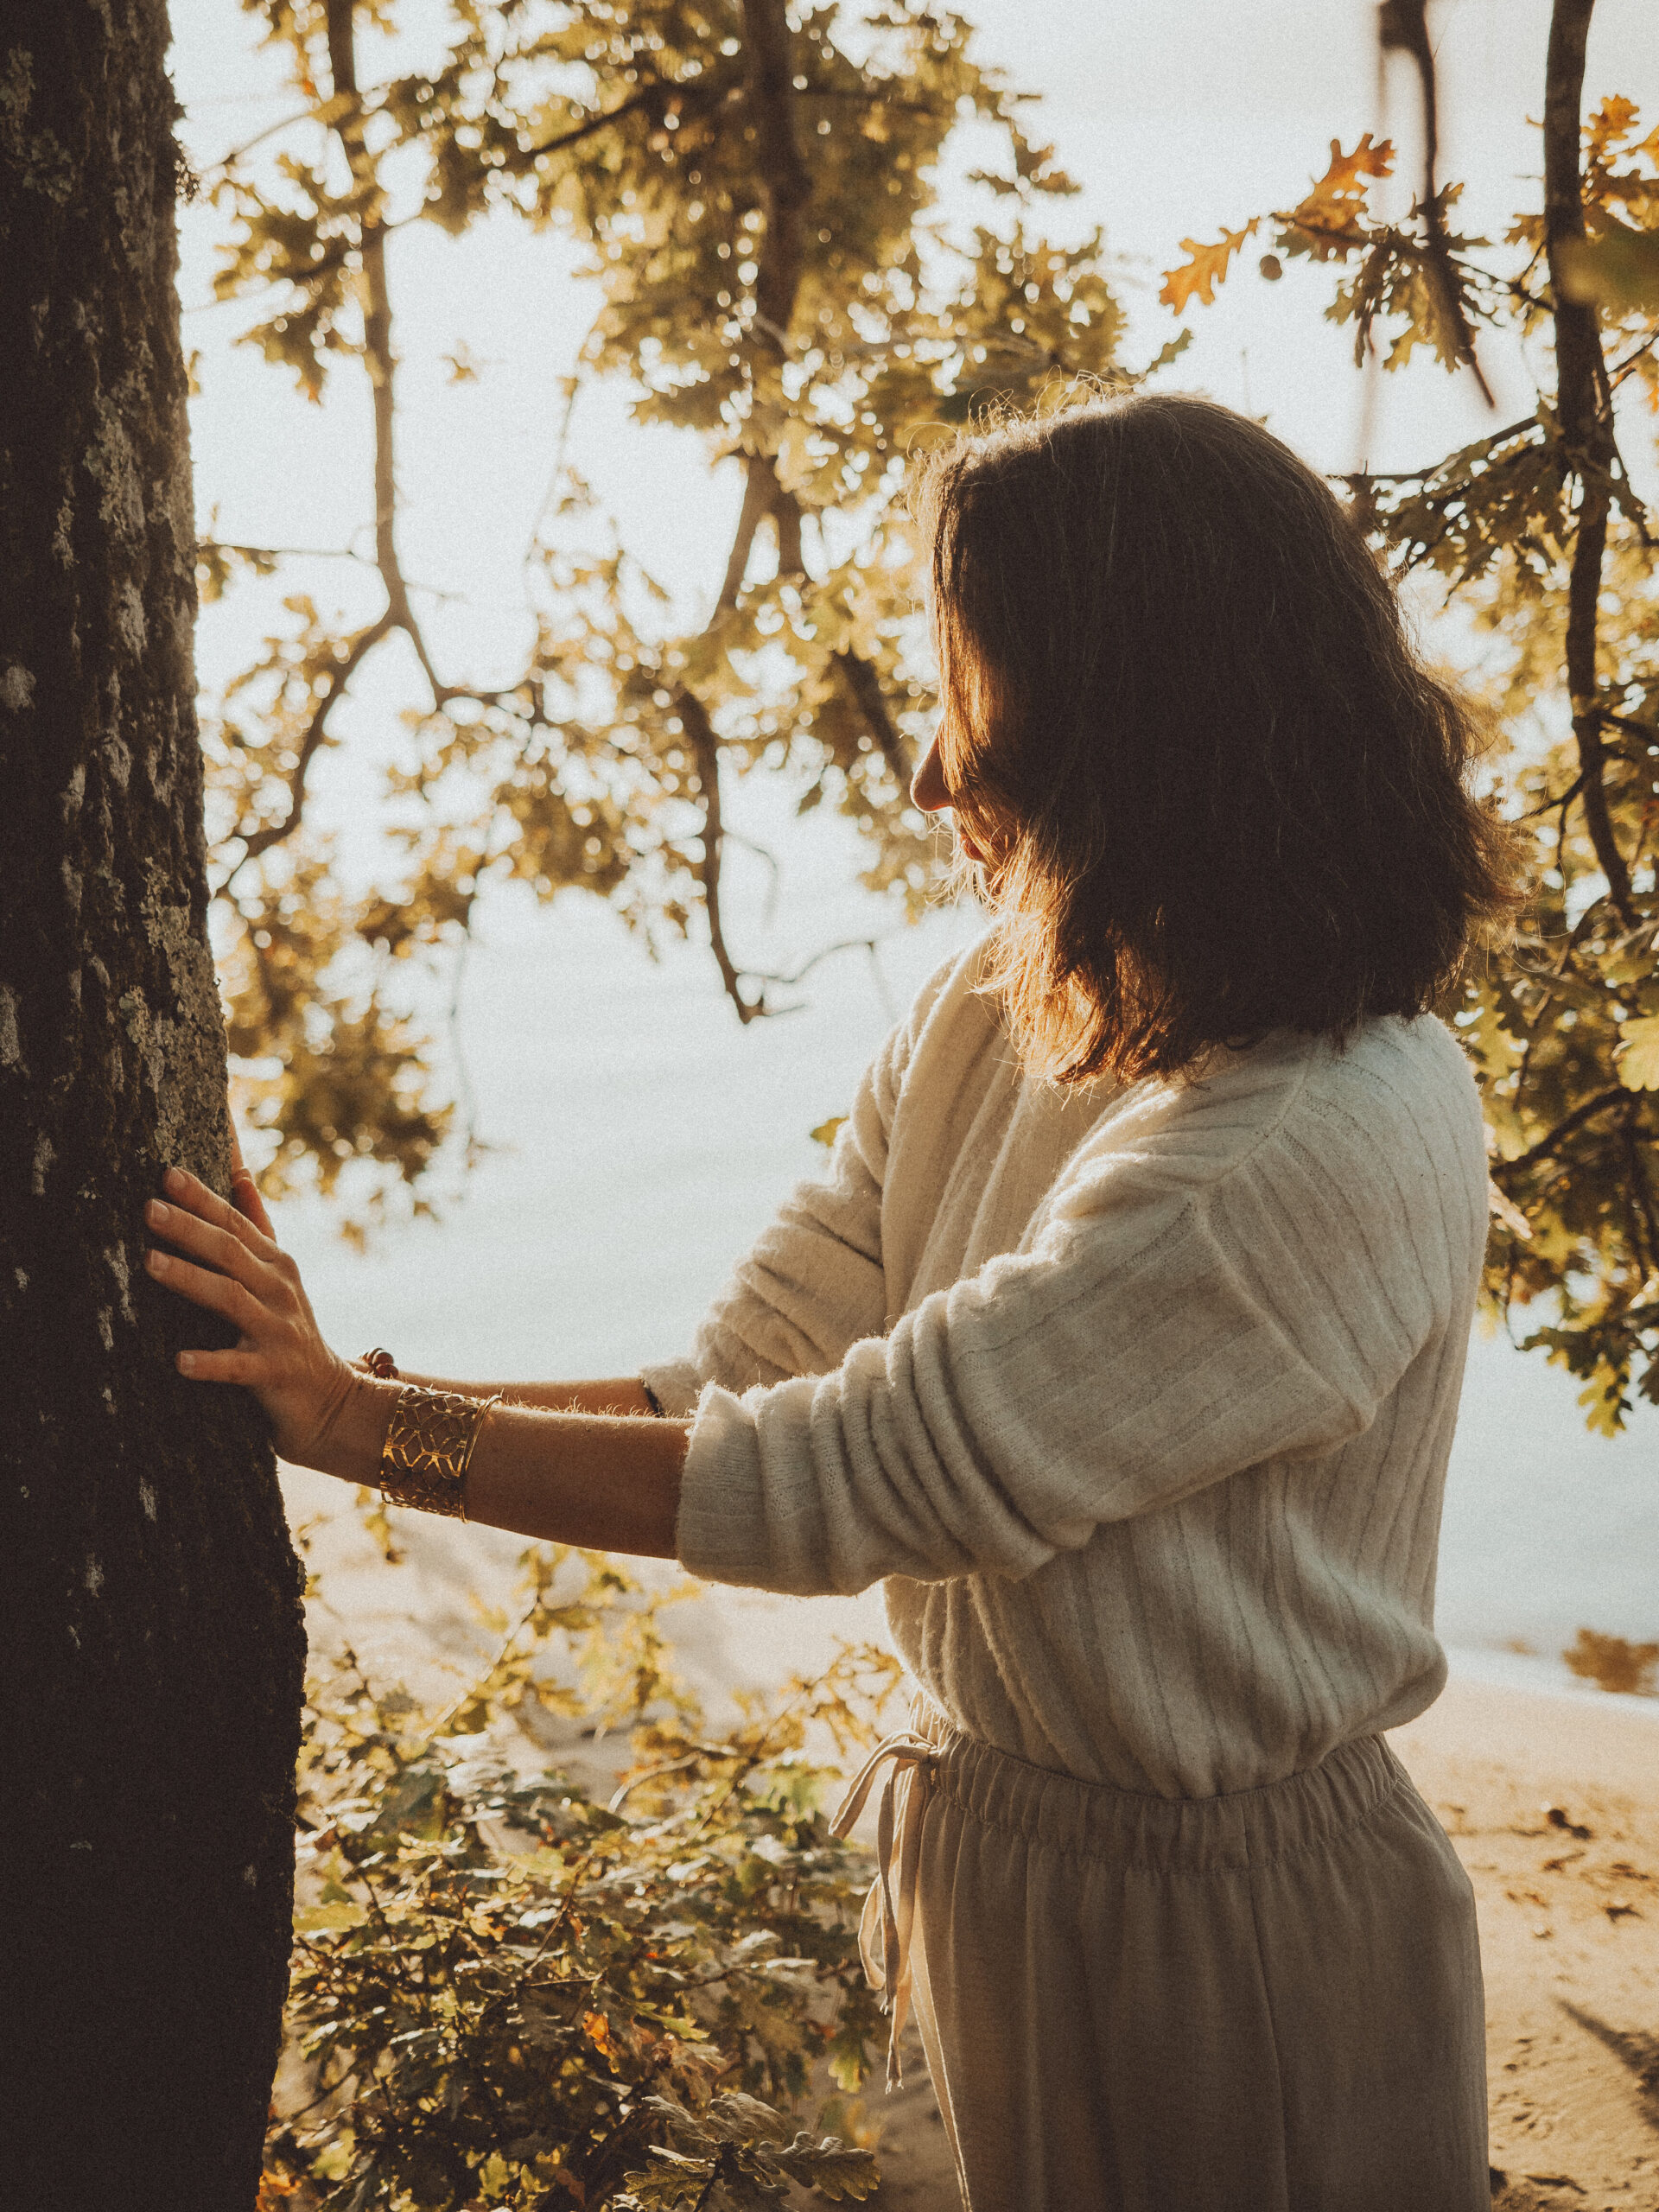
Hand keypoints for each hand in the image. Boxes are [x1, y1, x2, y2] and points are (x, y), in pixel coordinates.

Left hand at [144, 1155, 372, 1474]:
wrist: (330, 1398)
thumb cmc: (290, 1330)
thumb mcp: (279, 1273)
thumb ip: (258, 1224)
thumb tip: (240, 1172)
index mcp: (276, 1264)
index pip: (236, 1223)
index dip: (204, 1198)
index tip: (169, 1175)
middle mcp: (279, 1290)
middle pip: (230, 1252)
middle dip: (190, 1228)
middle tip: (150, 1209)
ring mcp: (278, 1331)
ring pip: (231, 1298)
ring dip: (190, 1279)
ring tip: (150, 1263)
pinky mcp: (273, 1373)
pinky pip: (238, 1367)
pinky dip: (211, 1363)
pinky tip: (180, 1361)